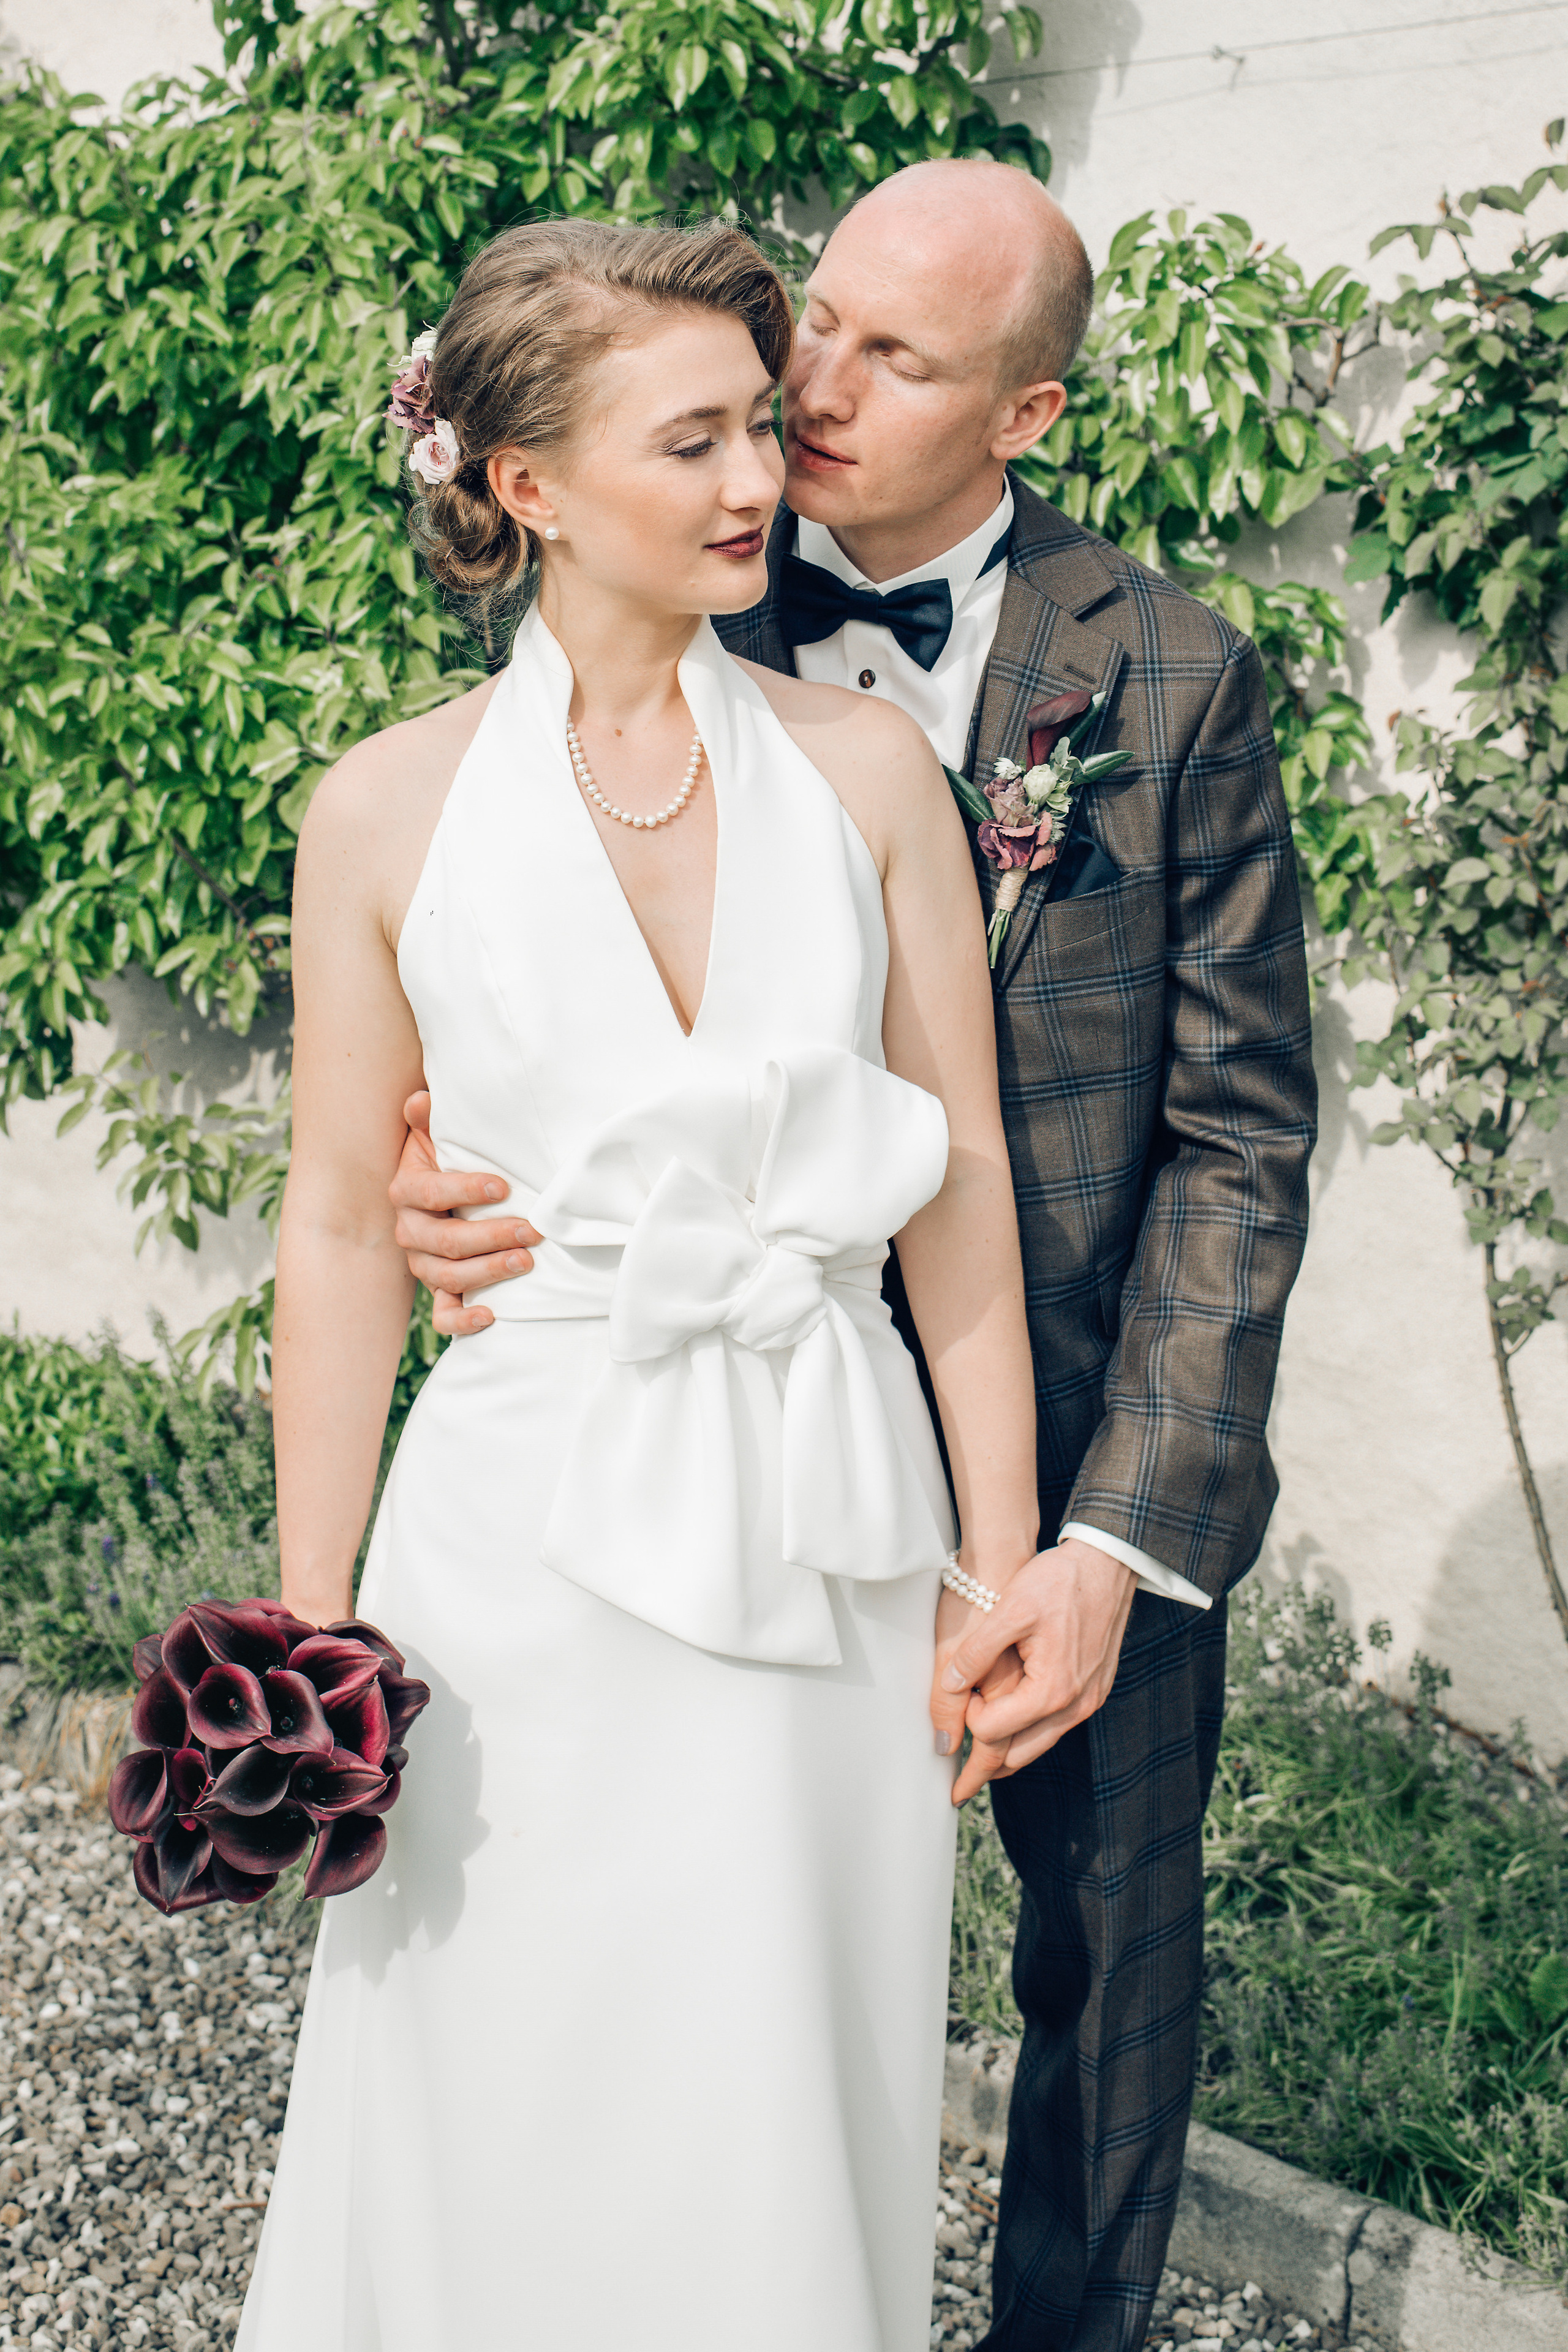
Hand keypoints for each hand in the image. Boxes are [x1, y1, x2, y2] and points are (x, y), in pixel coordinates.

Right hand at [389, 1091, 539, 1337]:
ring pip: (446, 1276)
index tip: (502, 1187)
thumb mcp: (436, 1135)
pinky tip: (491, 1316)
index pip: (431, 1192)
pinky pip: (443, 1315)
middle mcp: (409, 1230)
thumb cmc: (447, 1158)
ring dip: (487, 1272)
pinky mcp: (438, 1290)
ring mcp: (422, 1264)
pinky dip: (463, 1321)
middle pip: (444, 1241)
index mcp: (406, 1190)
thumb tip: (421, 1100)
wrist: (439, 1193)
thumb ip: (427, 1118)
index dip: (464, 1190)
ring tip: (525, 1262)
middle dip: (490, 1236)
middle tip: (531, 1232)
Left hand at [937, 1537, 1136, 1797]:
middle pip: (1017, 1756)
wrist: (1107, 1564)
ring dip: (1006, 1752)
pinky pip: (1054, 1727)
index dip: (969, 1719)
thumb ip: (976, 1653)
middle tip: (956, 1784)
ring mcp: (1087, 1702)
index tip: (962, 1694)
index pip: (994, 1732)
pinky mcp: (1092, 1692)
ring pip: (1037, 1746)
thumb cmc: (1059, 1581)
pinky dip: (1027, 1732)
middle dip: (984, 1767)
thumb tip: (950, 1688)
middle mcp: (1073, 1706)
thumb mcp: (1009, 1609)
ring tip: (976, 1757)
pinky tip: (1009, 1722)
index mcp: (1051, 1691)